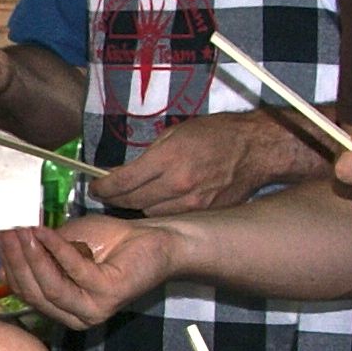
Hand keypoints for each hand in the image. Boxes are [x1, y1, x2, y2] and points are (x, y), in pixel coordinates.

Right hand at [0, 216, 189, 331]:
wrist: (153, 240)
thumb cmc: (109, 242)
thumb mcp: (64, 247)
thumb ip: (38, 253)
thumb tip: (3, 249)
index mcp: (63, 309)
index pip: (25, 293)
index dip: (10, 267)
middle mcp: (75, 317)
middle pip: (33, 292)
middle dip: (16, 260)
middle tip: (7, 233)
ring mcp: (92, 310)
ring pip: (50, 287)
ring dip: (32, 256)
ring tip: (23, 231)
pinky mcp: (108, 295)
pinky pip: (73, 271)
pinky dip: (56, 249)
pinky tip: (45, 232)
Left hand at [90, 110, 325, 215]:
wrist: (256, 148)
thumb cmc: (217, 133)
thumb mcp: (177, 132)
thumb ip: (149, 154)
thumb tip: (125, 171)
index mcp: (168, 159)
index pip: (122, 182)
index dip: (102, 187)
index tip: (95, 187)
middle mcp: (178, 184)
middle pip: (132, 202)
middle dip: (114, 200)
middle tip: (107, 195)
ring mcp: (192, 202)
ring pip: (149, 214)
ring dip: (137, 208)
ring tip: (133, 199)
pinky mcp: (204, 213)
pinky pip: (172, 218)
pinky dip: (160, 212)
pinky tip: (158, 203)